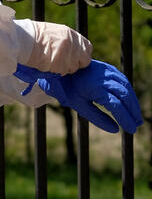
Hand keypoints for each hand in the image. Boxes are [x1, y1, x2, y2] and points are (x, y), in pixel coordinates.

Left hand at [15, 61, 142, 133]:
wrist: (62, 69)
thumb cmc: (68, 89)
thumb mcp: (79, 106)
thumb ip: (97, 118)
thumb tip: (115, 129)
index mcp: (95, 88)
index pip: (116, 106)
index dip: (125, 118)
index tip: (131, 129)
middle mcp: (104, 78)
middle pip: (125, 96)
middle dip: (133, 111)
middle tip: (136, 124)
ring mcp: (108, 71)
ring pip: (127, 87)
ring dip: (133, 102)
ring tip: (136, 116)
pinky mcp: (109, 68)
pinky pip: (123, 81)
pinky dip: (129, 92)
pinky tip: (130, 102)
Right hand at [26, 21, 91, 74]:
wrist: (21, 40)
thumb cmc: (31, 35)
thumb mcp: (52, 31)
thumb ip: (65, 40)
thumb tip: (70, 50)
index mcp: (71, 33)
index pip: (87, 47)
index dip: (81, 54)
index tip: (74, 57)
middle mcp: (73, 43)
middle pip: (85, 60)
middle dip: (75, 64)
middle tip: (63, 63)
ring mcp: (68, 54)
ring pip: (72, 69)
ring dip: (63, 68)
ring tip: (50, 62)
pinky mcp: (61, 65)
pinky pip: (62, 72)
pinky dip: (55, 71)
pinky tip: (45, 64)